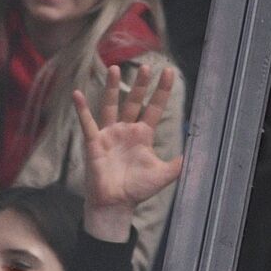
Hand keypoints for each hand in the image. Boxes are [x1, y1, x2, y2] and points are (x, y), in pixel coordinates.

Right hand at [73, 64, 182, 241]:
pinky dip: (81, 109)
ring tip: (115, 68)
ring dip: (113, 88)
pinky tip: (76, 94)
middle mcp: (126, 130)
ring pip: (111, 106)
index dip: (161, 91)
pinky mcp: (95, 142)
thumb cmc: (137, 190)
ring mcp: (110, 134)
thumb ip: (177, 164)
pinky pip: (87, 122)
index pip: (154, 108)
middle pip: (134, 101)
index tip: (169, 72)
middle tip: (146, 66)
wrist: (116, 203)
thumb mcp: (163, 175)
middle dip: (141, 85)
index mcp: (143, 135)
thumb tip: (193, 153)